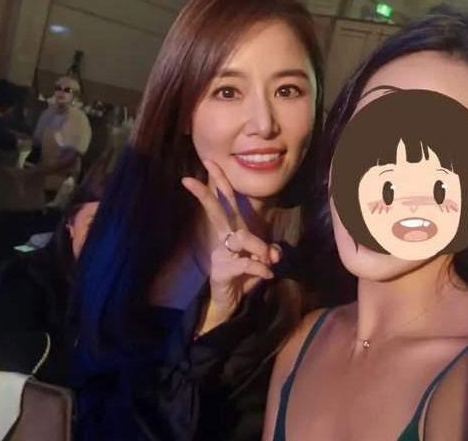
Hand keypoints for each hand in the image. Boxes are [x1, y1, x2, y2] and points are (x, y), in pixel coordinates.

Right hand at [182, 160, 281, 335]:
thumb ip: (268, 252)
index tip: (209, 162)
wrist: (233, 303)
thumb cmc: (246, 277)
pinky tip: (267, 274)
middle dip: (207, 192)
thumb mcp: (261, 261)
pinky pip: (246, 262)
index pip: (226, 202)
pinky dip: (260, 268)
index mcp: (233, 231)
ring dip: (259, 246)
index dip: (219, 182)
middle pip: (216, 211)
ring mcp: (220, 254)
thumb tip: (274, 252)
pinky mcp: (221, 270)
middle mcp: (223, 239)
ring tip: (268, 260)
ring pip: (241, 237)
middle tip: (192, 176)